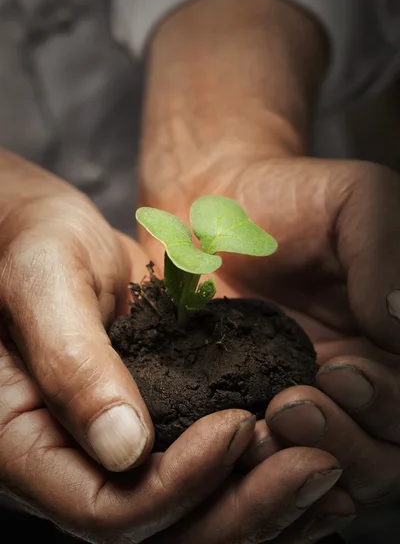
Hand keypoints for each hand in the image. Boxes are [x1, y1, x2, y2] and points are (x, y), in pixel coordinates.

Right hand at [0, 150, 347, 542]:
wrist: (42, 233)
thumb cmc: (27, 245)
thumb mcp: (41, 285)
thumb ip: (70, 362)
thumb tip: (124, 449)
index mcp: (25, 444)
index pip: (104, 508)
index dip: (178, 484)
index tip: (236, 427)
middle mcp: (73, 461)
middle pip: (161, 529)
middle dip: (242, 508)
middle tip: (312, 466)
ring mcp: (115, 446)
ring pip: (192, 512)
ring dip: (260, 500)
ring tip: (322, 467)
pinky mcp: (153, 419)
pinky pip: (203, 469)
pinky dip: (255, 473)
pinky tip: (304, 453)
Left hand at [143, 148, 399, 513]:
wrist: (214, 204)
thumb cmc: (293, 196)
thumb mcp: (358, 202)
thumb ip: (386, 254)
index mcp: (394, 342)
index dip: (390, 406)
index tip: (340, 373)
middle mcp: (362, 383)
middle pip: (384, 456)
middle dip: (345, 443)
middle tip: (292, 407)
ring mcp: (307, 401)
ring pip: (327, 473)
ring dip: (298, 465)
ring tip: (260, 430)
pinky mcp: (248, 407)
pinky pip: (264, 464)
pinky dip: (255, 474)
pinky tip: (233, 452)